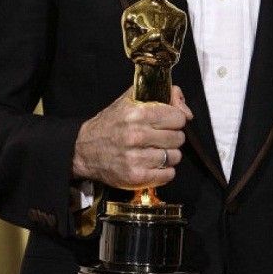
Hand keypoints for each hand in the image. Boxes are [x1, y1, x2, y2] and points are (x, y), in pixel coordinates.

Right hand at [72, 85, 192, 188]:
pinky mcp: (135, 177)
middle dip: (173, 136)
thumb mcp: (132, 99)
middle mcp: (136, 135)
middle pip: (178, 138)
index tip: (169, 122)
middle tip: (161, 137)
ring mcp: (135, 158)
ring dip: (169, 154)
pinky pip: (167, 175)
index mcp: (137, 113)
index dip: (176, 119)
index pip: (178, 117)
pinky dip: (165, 170)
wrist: (85, 150)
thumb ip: (163, 95)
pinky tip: (154, 163)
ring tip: (156, 150)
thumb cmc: (112, 123)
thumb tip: (187, 112)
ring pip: (175, 157)